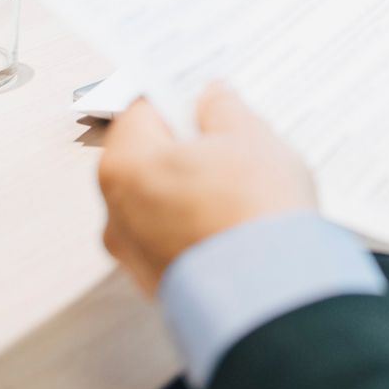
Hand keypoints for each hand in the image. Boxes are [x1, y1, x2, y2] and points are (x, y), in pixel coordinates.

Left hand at [97, 83, 316, 294]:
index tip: (203, 94)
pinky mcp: (159, 283)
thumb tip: (212, 98)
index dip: (176, 97)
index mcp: (126, 165)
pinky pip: (175, 238)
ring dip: (192, 188)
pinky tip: (237, 219)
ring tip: (242, 183)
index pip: (141, 111)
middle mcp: (116, 211)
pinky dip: (198, 225)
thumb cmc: (255, 210)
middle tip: (231, 137)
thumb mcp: (250, 137)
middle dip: (186, 146)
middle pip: (148, 159)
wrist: (271, 294)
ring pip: (161, 201)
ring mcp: (135, 254)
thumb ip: (223, 110)